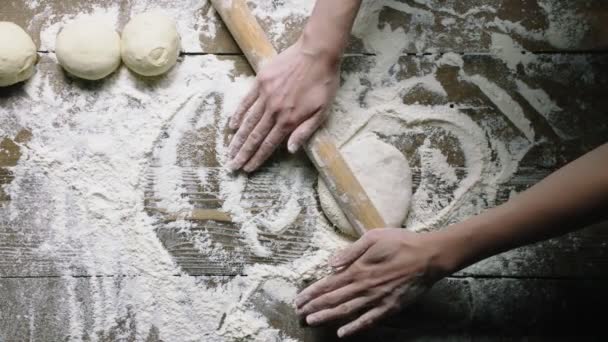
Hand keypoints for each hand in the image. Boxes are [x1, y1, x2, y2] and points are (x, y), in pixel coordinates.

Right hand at [227, 38, 339, 171]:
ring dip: (237, 139)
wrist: (316, 53)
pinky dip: (238, 114)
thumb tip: (290, 150)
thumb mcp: (322, 111)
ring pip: (248, 122)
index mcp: (289, 120)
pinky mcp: (260, 82)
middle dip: (243, 153)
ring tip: (229, 151)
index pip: (269, 144)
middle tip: (232, 166)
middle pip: (255, 136)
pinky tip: (232, 126)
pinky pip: (246, 102)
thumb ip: (305, 131)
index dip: (257, 158)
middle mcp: (274, 110)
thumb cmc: (324, 83)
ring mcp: (265, 95)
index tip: (247, 168)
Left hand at [295, 229, 443, 337]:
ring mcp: (377, 299)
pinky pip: (369, 320)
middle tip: (299, 313)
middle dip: (314, 307)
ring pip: (347, 311)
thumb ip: (351, 251)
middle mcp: (364, 286)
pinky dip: (354, 328)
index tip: (299, 299)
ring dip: (327, 317)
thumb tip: (331, 264)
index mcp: (359, 268)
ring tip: (311, 322)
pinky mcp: (390, 307)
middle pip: (334, 299)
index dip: (312, 292)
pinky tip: (342, 333)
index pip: (329, 283)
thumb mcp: (373, 237)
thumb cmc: (401, 242)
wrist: (429, 256)